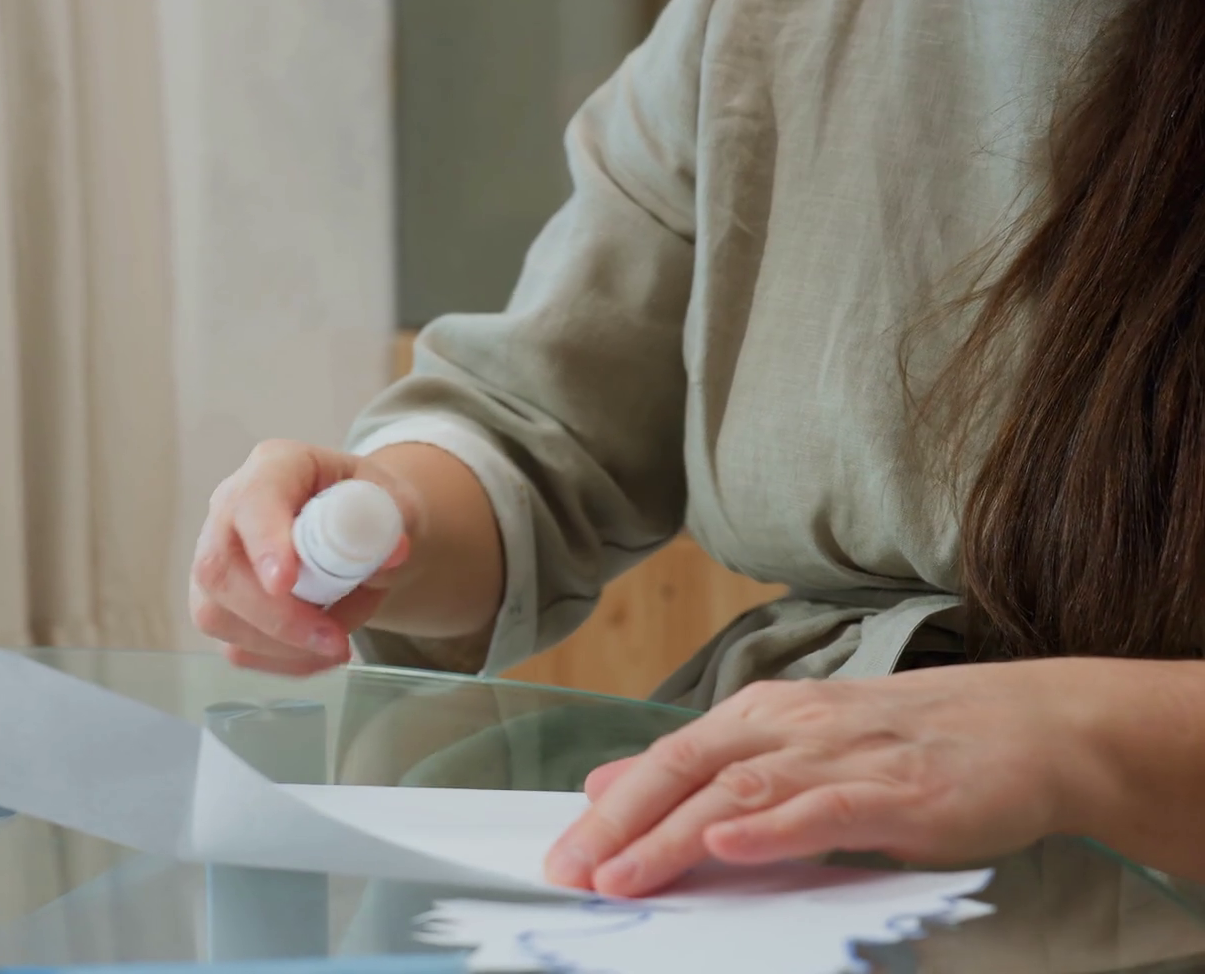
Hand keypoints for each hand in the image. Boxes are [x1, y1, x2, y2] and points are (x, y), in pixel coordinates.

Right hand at [190, 440, 418, 675]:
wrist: (360, 532)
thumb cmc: (369, 508)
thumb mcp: (393, 501)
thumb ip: (391, 521)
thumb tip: (391, 553)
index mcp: (275, 468)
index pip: (253, 502)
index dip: (264, 542)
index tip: (286, 581)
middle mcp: (230, 510)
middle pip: (218, 569)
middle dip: (276, 616)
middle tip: (334, 641)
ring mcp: (218, 560)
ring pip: (217, 615)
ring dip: (282, 645)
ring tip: (339, 644)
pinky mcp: (220, 605)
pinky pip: (236, 647)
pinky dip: (284, 661)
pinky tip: (320, 653)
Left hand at [545, 660, 1093, 896]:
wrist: (1029, 726)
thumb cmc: (908, 744)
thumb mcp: (794, 745)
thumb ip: (708, 768)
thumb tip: (609, 785)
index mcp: (761, 715)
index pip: (666, 760)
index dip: (609, 807)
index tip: (561, 855)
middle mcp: (790, 725)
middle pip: (685, 771)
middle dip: (620, 824)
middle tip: (570, 871)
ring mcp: (841, 756)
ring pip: (740, 791)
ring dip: (675, 835)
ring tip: (625, 875)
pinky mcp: (895, 792)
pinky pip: (822, 810)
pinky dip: (771, 829)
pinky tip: (729, 848)